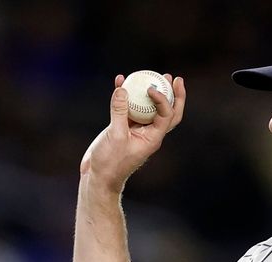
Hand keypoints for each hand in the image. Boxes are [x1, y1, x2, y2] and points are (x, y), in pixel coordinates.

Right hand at [80, 73, 185, 193]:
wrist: (98, 177)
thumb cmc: (110, 163)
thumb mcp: (115, 136)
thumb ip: (119, 112)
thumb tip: (123, 88)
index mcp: (153, 138)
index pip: (167, 115)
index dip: (164, 100)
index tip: (151, 89)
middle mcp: (149, 133)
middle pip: (168, 111)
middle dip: (173, 95)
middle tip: (174, 78)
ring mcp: (136, 129)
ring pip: (148, 107)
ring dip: (152, 91)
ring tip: (155, 74)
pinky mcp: (122, 127)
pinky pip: (128, 108)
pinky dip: (126, 95)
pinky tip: (120, 80)